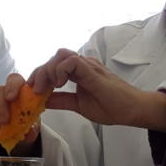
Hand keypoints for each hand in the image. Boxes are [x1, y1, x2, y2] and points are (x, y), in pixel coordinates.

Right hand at [0, 74, 40, 152]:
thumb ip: (33, 126)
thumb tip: (30, 132)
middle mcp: (3, 91)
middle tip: (4, 121)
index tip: (11, 98)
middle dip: (0, 106)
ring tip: (1, 130)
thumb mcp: (33, 122)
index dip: (12, 86)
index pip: (14, 79)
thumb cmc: (25, 118)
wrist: (16, 126)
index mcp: (19, 89)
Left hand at [30, 48, 165, 130]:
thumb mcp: (79, 105)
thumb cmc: (111, 107)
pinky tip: (59, 83)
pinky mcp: (93, 70)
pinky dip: (61, 70)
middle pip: (54, 58)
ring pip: (61, 55)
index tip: (31, 90)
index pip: (53, 66)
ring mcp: (88, 66)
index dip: (39, 75)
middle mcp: (81, 65)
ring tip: (47, 87)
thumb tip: (43, 101)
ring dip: (49, 70)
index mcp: (77, 73)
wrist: (133, 110)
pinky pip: (72, 61)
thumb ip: (62, 101)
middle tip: (35, 90)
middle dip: (39, 73)